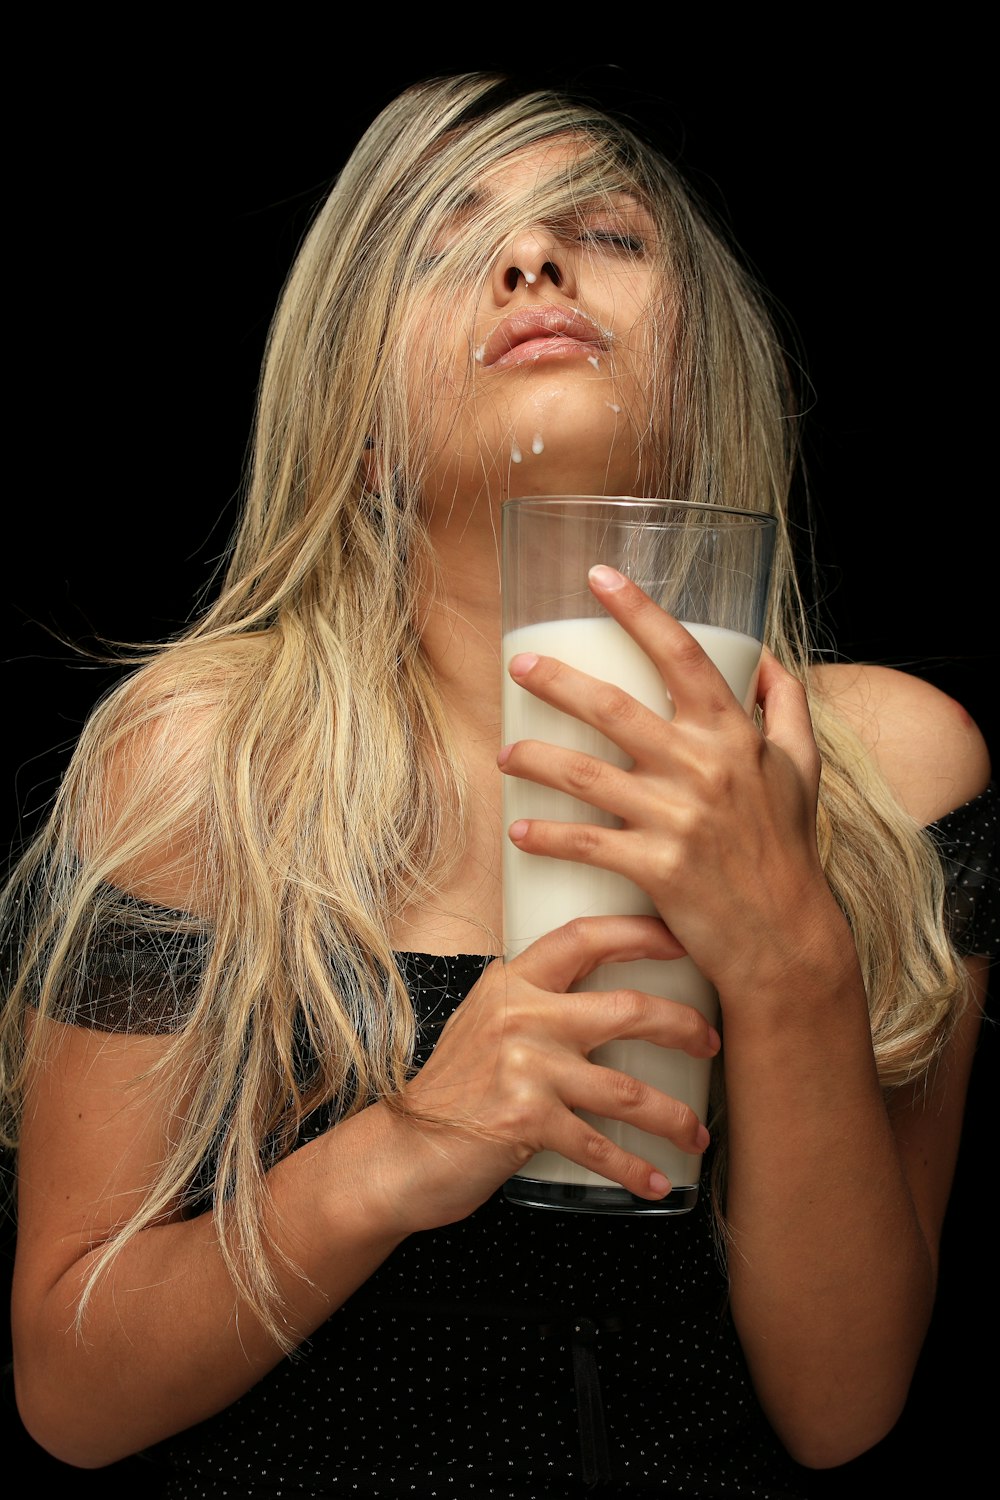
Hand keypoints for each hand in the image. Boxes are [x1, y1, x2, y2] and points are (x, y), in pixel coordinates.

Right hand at [388, 915, 718, 1231]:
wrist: (401, 1151)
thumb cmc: (452, 1090)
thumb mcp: (486, 1022)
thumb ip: (535, 1001)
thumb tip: (602, 992)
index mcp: (513, 982)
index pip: (586, 938)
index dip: (641, 933)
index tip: (683, 939)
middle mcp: (521, 1016)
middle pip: (627, 1008)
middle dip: (682, 1028)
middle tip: (710, 1043)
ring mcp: (525, 1068)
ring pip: (626, 1089)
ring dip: (672, 1116)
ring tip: (696, 1132)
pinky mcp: (526, 1121)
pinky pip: (599, 1145)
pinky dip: (634, 1169)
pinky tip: (656, 1180)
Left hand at [498, 565, 839, 996]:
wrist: (787, 940)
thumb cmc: (789, 850)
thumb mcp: (802, 770)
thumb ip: (787, 708)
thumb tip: (769, 661)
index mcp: (735, 735)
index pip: (683, 655)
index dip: (639, 610)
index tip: (599, 577)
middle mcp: (705, 768)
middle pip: (614, 707)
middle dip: (556, 681)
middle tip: (518, 664)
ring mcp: (679, 818)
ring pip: (584, 775)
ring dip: (533, 759)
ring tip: (505, 754)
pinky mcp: (657, 868)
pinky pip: (586, 842)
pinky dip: (547, 837)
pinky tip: (518, 831)